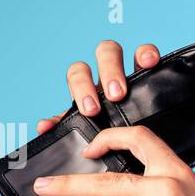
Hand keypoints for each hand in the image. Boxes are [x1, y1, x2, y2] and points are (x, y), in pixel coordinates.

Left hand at [35, 40, 160, 133]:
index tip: (91, 111)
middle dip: (103, 75)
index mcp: (91, 90)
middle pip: (93, 57)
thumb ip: (66, 129)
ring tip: (123, 92)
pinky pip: (146, 53)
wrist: (141, 145)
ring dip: (115, 67)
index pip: (79, 73)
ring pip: (113, 50)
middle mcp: (106, 77)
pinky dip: (147, 53)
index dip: (82, 87)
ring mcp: (127, 73)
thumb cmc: (111, 138)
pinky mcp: (150, 73)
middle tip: (113, 98)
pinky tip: (150, 63)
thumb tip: (44, 126)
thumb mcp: (89, 136)